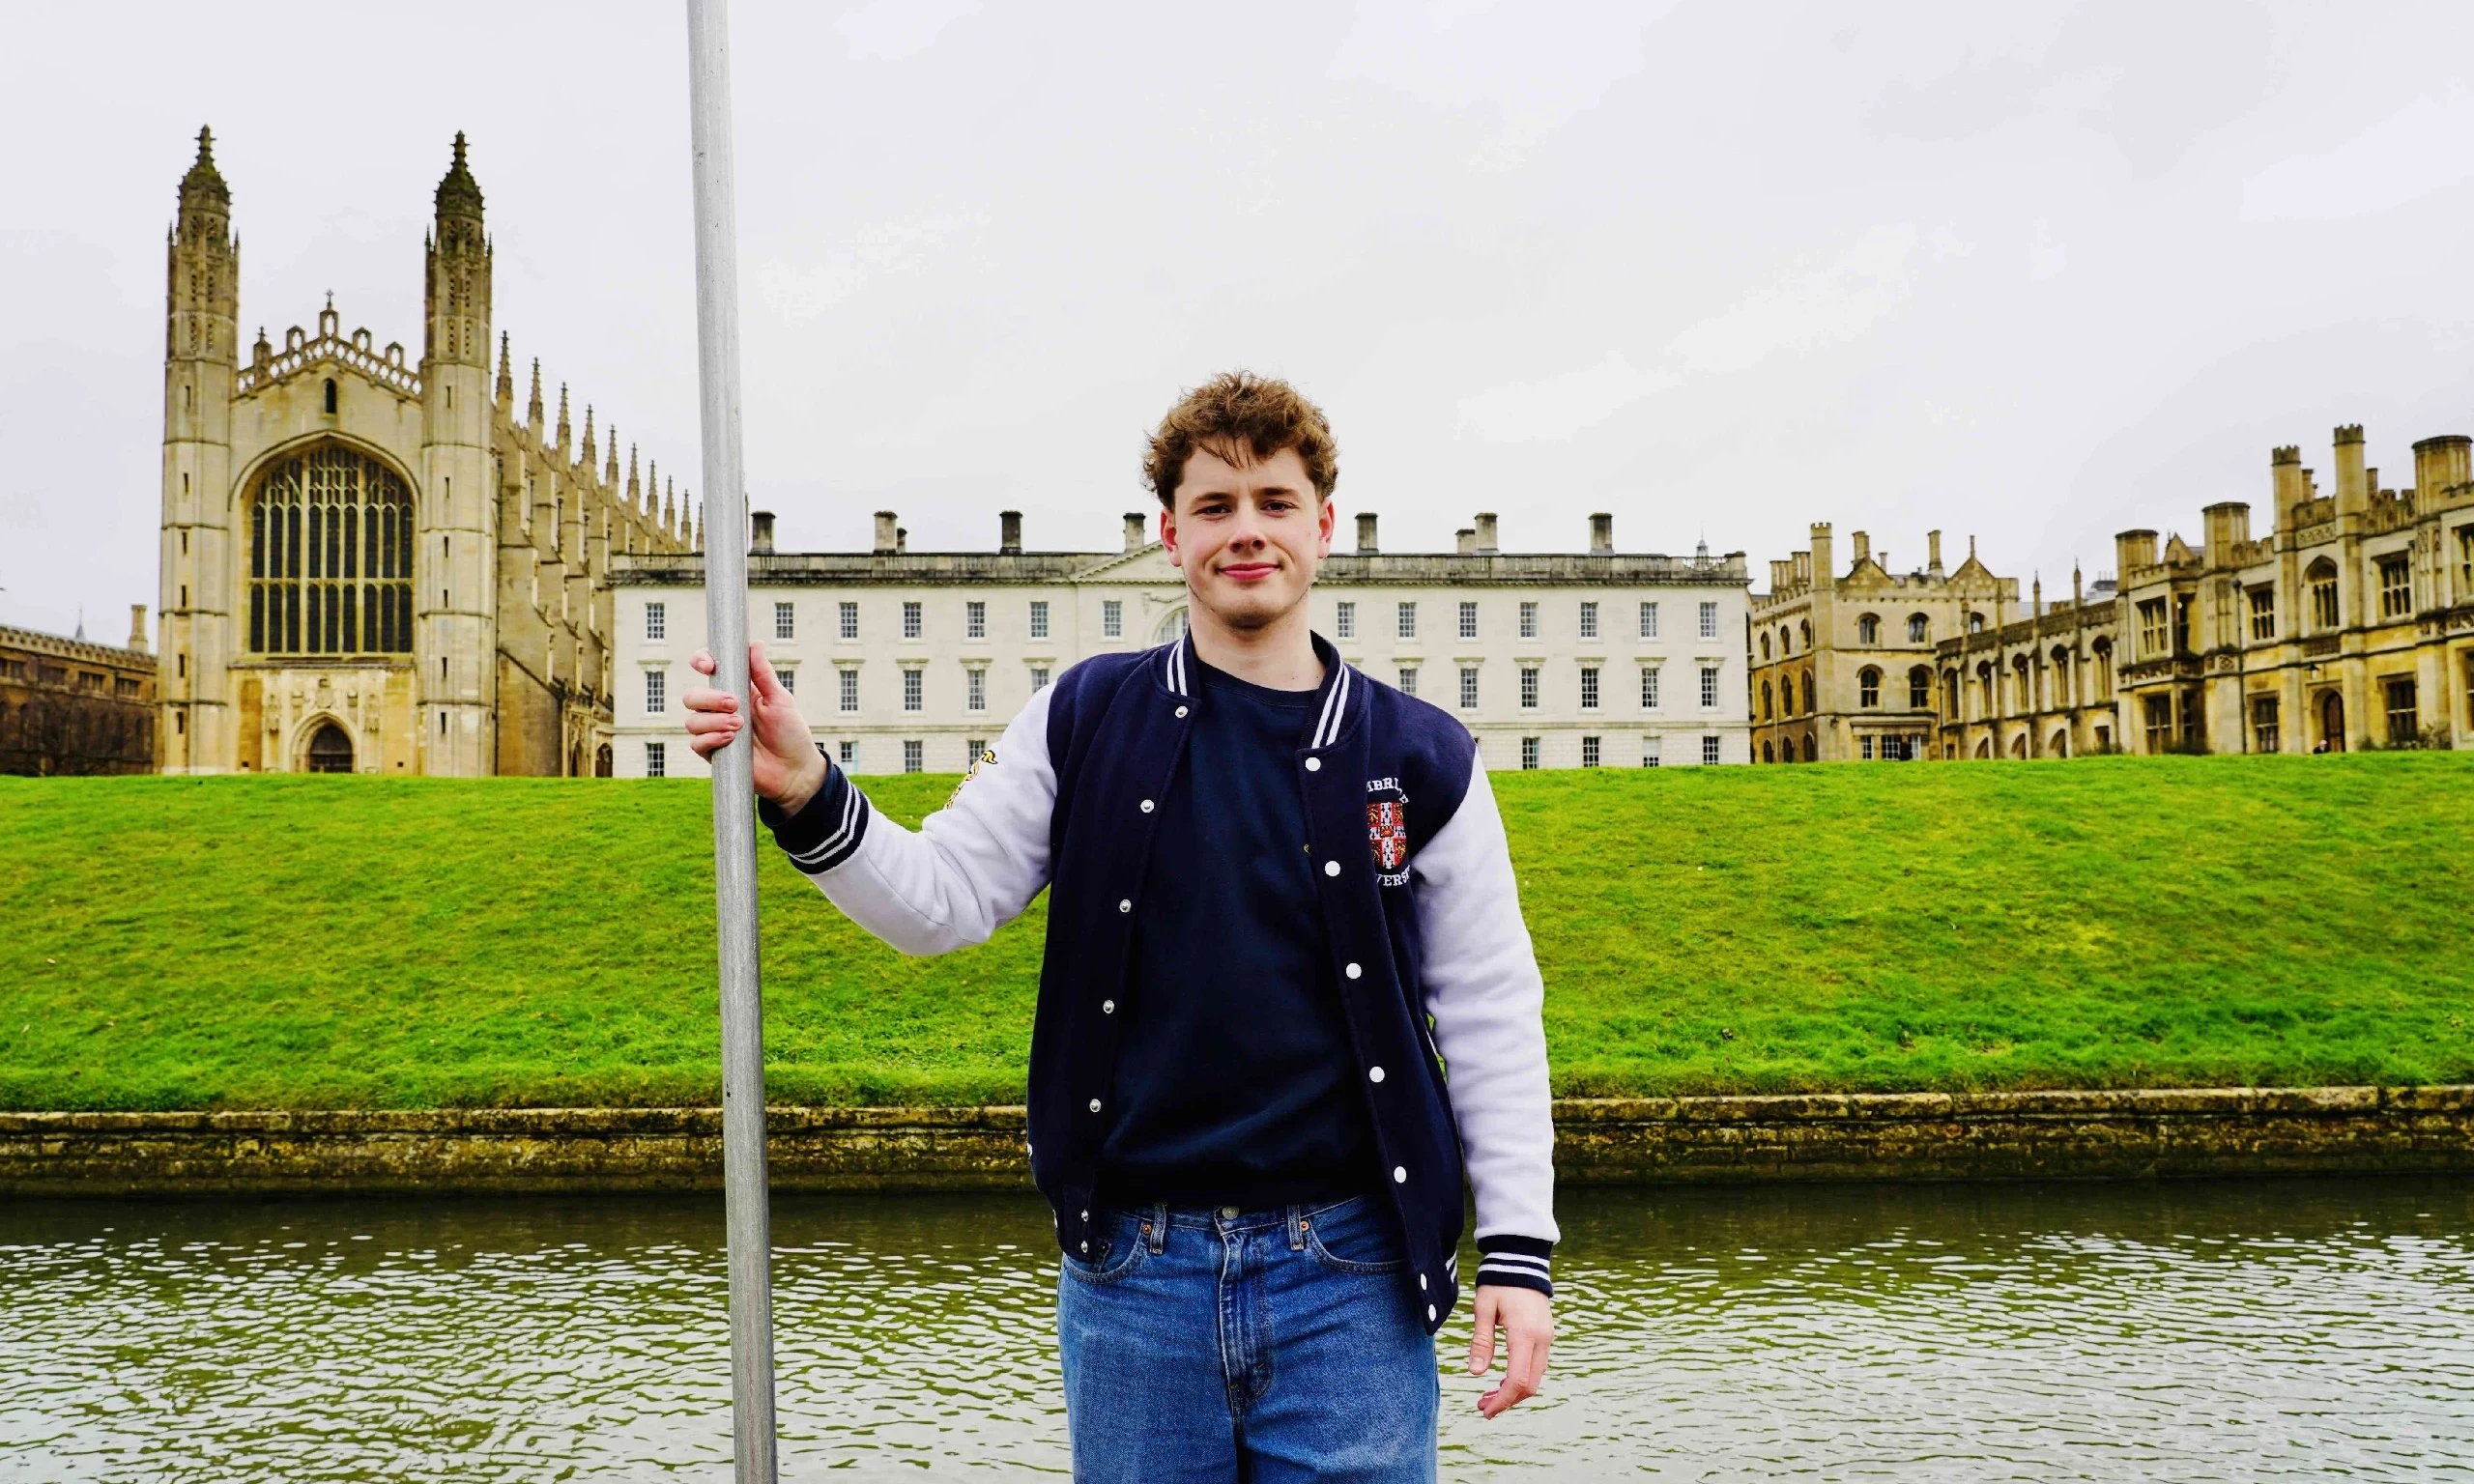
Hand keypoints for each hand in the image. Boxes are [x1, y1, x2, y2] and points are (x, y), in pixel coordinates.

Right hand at [681, 641, 827, 810]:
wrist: (794, 770)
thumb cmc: (790, 733)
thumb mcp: (781, 700)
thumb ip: (764, 674)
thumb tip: (754, 644)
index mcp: (736, 689)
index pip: (708, 669)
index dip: (700, 661)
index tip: (708, 665)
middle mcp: (720, 709)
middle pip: (692, 695)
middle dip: (709, 698)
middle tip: (735, 704)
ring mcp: (714, 731)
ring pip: (692, 720)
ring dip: (714, 721)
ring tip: (739, 726)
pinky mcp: (713, 753)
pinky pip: (696, 743)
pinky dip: (711, 739)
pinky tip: (730, 739)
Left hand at [1468, 1284, 1551, 1417]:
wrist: (1522, 1260)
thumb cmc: (1499, 1282)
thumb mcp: (1483, 1309)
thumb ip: (1481, 1341)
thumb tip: (1476, 1372)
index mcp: (1525, 1334)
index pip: (1517, 1380)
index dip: (1502, 1401)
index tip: (1485, 1410)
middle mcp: (1542, 1340)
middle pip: (1529, 1385)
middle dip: (1507, 1401)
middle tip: (1482, 1406)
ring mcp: (1547, 1338)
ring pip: (1535, 1377)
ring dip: (1513, 1391)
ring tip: (1488, 1396)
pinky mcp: (1546, 1335)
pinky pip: (1536, 1366)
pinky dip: (1521, 1378)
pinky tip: (1502, 1380)